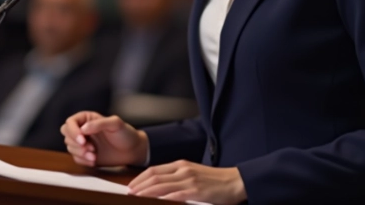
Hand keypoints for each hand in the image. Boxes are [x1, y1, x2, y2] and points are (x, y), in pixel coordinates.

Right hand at [60, 111, 147, 166]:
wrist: (132, 150)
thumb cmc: (125, 134)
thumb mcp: (115, 124)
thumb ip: (99, 124)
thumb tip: (83, 129)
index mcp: (87, 118)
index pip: (70, 122)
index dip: (73, 131)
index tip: (82, 140)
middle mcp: (82, 130)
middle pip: (66, 135)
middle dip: (76, 144)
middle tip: (90, 148)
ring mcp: (83, 143)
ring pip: (70, 147)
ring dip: (80, 153)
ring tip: (94, 156)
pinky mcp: (85, 155)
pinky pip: (76, 158)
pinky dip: (83, 161)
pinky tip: (94, 160)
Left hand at [128, 160, 245, 203]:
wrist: (236, 181)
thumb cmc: (216, 181)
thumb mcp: (194, 175)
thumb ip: (178, 179)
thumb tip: (161, 188)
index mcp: (181, 165)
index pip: (154, 170)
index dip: (140, 178)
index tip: (131, 185)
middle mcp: (182, 170)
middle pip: (154, 177)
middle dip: (139, 185)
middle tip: (128, 193)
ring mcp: (188, 180)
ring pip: (160, 185)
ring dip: (145, 192)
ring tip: (135, 197)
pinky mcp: (195, 190)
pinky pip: (174, 195)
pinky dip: (161, 199)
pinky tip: (154, 202)